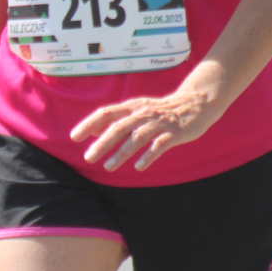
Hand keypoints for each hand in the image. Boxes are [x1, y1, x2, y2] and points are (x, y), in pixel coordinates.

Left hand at [71, 85, 221, 172]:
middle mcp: (142, 113)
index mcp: (132, 107)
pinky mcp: (174, 132)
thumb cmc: (161, 110)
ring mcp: (159, 123)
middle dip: (102, 144)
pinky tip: (139, 167)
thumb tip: (92, 132)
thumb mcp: (136, 110)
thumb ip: (116, 120)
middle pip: (119, 127)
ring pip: (137, 137)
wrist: (196, 103)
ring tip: (108, 167)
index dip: (89, 124)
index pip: (106, 113)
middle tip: (88, 158)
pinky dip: (149, 155)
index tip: (75, 137)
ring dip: (121, 152)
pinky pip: (160, 145)